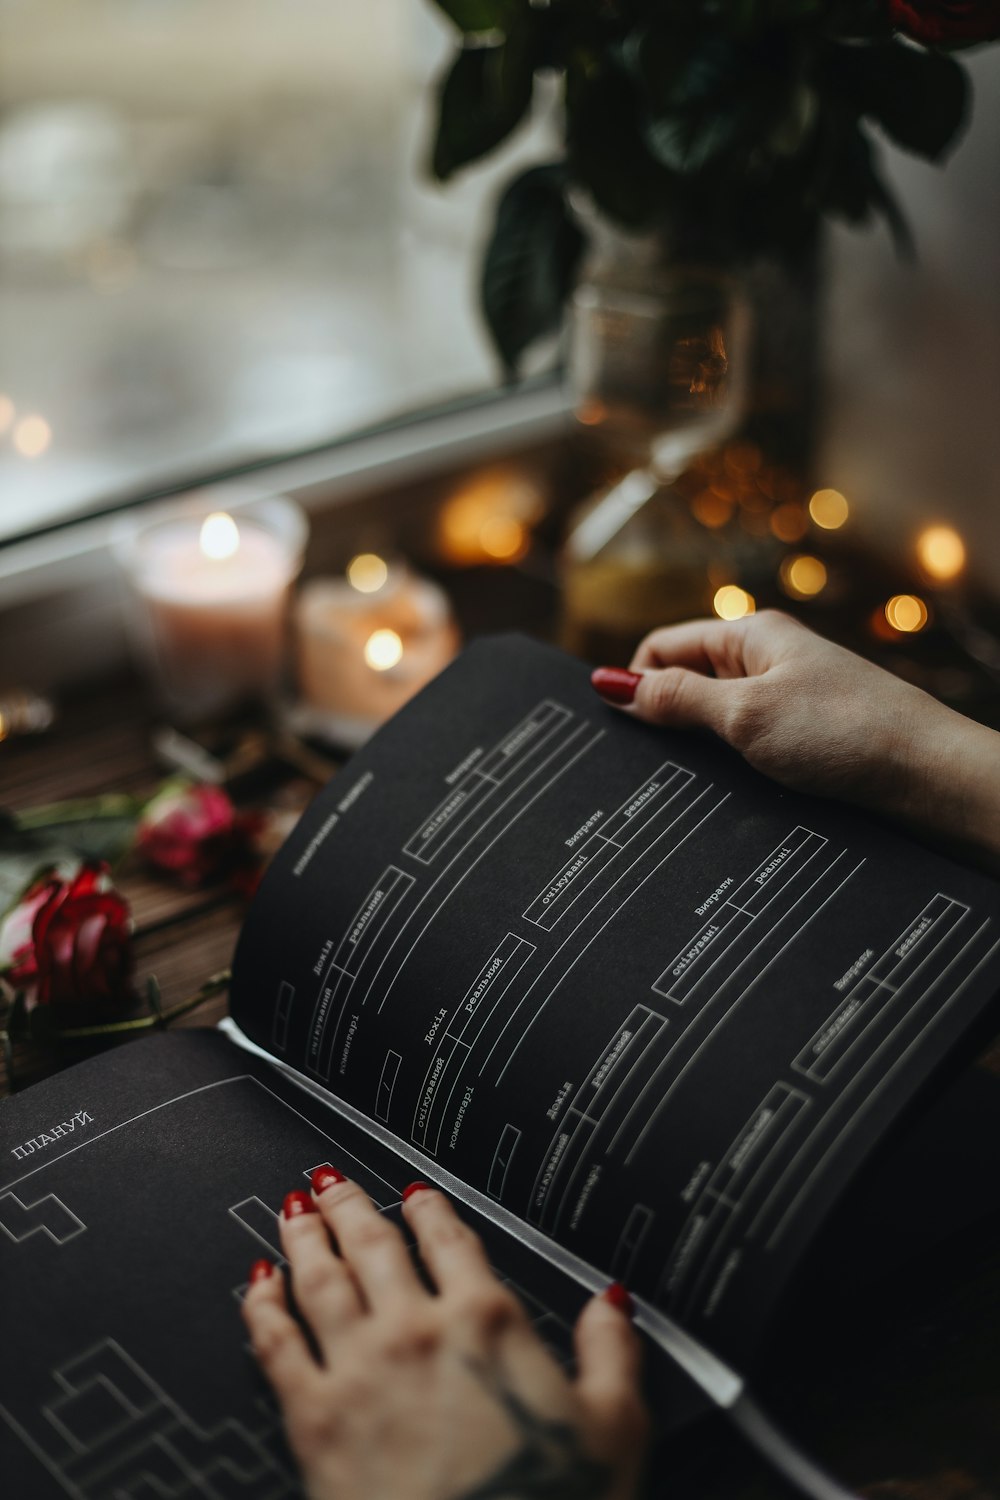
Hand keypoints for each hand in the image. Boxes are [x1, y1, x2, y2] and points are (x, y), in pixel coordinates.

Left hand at [242, 1174, 647, 1499]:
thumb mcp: (614, 1428)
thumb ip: (612, 1352)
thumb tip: (612, 1304)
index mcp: (485, 1322)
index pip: (451, 1240)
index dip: (429, 1208)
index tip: (414, 1191)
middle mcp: (415, 1331)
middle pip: (373, 1245)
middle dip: (349, 1205)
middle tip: (330, 1180)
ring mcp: (358, 1370)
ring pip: (320, 1279)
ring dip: (305, 1237)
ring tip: (294, 1209)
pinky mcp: (313, 1419)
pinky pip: (276, 1344)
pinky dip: (263, 1307)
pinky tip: (257, 1287)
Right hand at [592, 611, 999, 861]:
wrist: (930, 776)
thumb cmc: (845, 733)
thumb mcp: (745, 716)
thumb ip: (675, 700)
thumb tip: (607, 683)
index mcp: (750, 636)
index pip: (662, 647)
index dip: (633, 684)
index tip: (617, 733)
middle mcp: (767, 661)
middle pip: (685, 683)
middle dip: (661, 721)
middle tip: (645, 769)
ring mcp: (787, 700)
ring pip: (714, 721)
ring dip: (696, 751)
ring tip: (689, 786)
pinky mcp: (805, 738)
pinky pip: (745, 746)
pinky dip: (728, 768)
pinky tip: (727, 796)